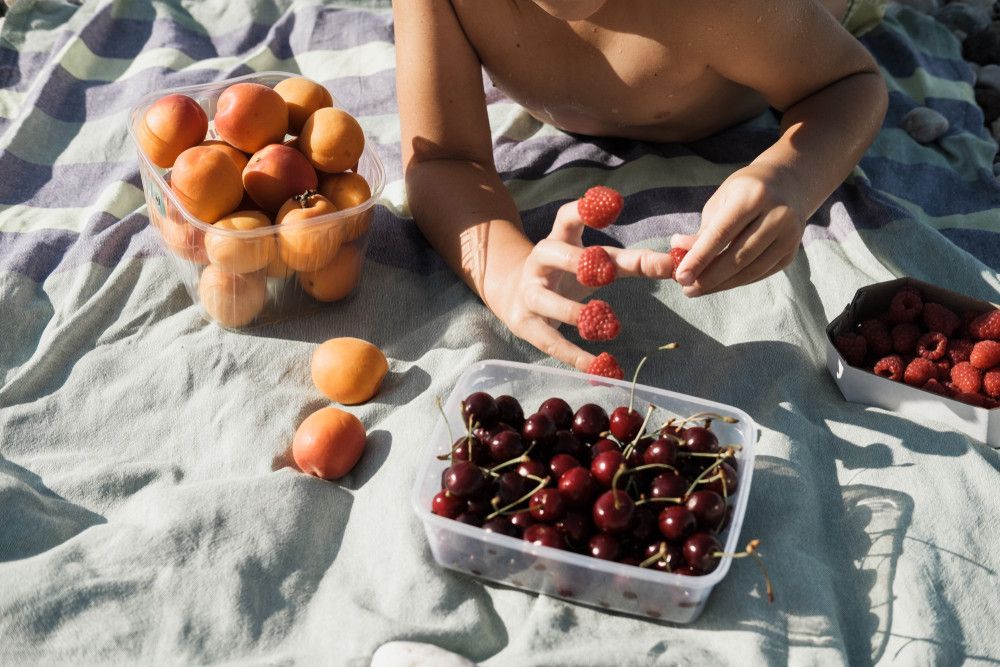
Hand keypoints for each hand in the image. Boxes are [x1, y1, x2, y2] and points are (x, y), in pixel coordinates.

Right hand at [489, 200, 676, 371]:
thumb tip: (675, 264)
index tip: (614, 203)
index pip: (569, 217)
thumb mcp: (593, 262)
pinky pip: (551, 341)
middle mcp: (540, 260)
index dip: (587, 209)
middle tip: (608, 272)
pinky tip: (600, 366)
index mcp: (558, 239)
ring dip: (577, 314)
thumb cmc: (565, 274)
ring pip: (549, 301)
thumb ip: (632, 262)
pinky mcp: (525, 323)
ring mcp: (529, 292)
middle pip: (557, 254)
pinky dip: (575, 356)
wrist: (513, 292)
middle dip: (580, 262)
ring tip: (609, 326)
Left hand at [672, 162, 804, 296]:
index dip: (699, 258)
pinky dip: (737, 281)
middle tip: (686, 289)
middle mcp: (777, 214)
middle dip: (709, 277)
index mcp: (753, 195)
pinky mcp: (792, 252)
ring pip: (751, 270)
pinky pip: (761, 274)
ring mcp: (790, 235)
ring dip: (721, 284)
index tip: (680, 277)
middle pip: (738, 256)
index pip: (722, 233)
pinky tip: (720, 284)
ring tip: (698, 289)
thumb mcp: (721, 202)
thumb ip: (703, 231)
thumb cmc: (744, 192)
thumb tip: (680, 258)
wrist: (788, 185)